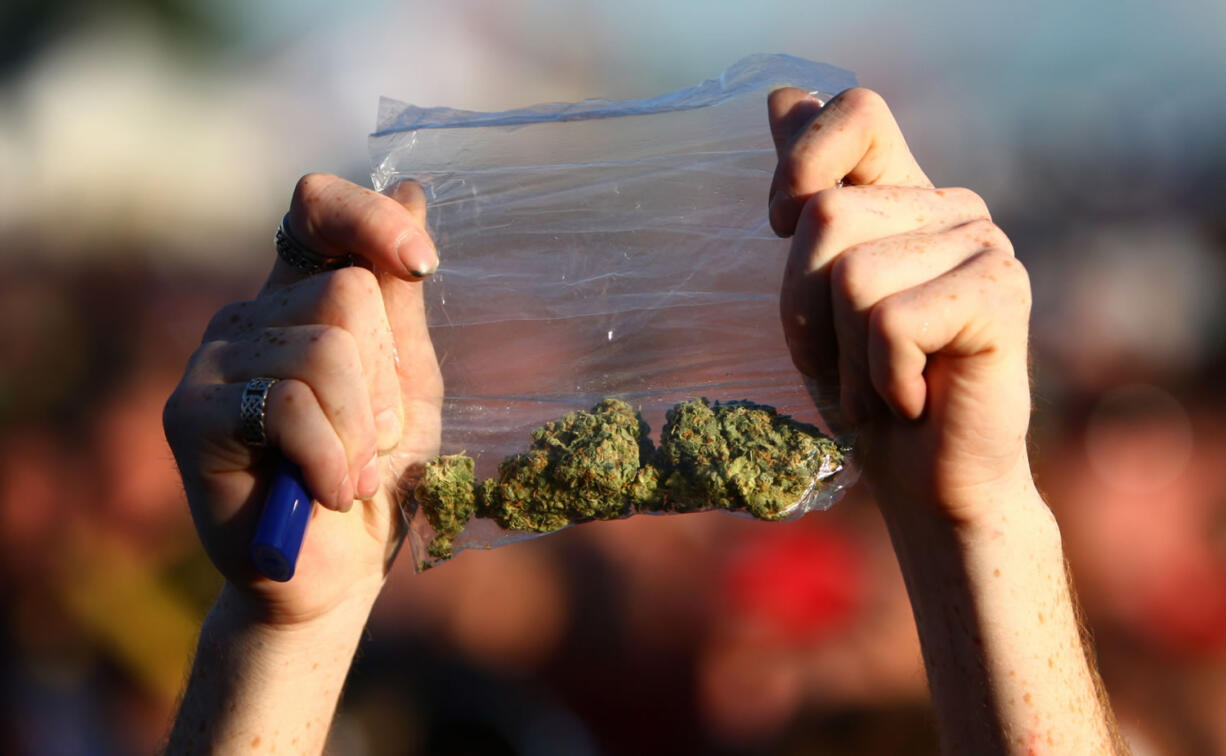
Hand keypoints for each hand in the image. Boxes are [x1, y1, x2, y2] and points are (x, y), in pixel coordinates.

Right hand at [163, 175, 442, 626]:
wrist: (335, 574)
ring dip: (364, 431)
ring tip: (351, 473)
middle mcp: (249, 317)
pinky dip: (333, 459)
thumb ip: (401, 299)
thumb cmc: (377, 478)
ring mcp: (214, 361)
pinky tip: (328, 493)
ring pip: (326, 348)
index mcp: (300, 301)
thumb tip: (411, 187)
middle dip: (386, 381)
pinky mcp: (192, 413)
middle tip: (373, 443)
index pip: (315, 209)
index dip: (368, 219)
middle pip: (347, 291)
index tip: (422, 264)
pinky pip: (290, 403)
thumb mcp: (409, 385)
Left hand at [768, 88, 1032, 524]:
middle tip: (845, 361)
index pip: (857, 111)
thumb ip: (806, 196)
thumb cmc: (866, 390)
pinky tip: (913, 398)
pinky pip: (891, 322)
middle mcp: (951, 206)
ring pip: (851, 276)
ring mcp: (984, 243)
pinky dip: (882, 380)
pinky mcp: (1002, 293)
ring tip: (881, 386)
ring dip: (843, 358)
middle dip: (806, 309)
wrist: (927, 480)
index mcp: (904, 195)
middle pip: (826, 214)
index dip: (802, 160)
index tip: (781, 226)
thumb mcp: (812, 294)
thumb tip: (782, 94)